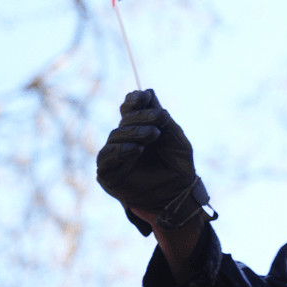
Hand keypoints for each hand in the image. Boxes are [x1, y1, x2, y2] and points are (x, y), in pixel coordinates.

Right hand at [96, 89, 211, 234]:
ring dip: (134, 132)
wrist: (179, 194)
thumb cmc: (178, 166)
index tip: (143, 96)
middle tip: (157, 119)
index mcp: (140, 130)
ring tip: (152, 135)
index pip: (129, 110)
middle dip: (140, 117)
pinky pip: (107, 157)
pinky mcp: (108, 173)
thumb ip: (163, 119)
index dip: (134, 101)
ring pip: (115, 135)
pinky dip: (121, 150)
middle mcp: (125, 140)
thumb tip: (148, 93)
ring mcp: (115, 156)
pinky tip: (137, 149)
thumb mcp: (176, 139)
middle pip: (124, 121)